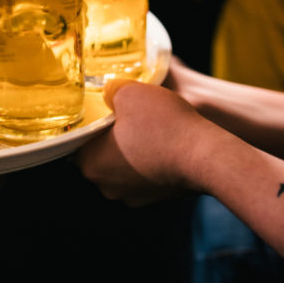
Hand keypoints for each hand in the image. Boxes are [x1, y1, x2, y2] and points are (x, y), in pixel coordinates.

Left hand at [76, 80, 204, 203]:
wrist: (206, 155)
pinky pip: (146, 170)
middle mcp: (109, 186)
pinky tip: (162, 137)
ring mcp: (135, 195)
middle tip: (121, 110)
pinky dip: (150, 155)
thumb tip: (109, 90)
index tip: (97, 106)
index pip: (78, 140)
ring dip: (131, 144)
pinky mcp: (158, 195)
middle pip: (100, 152)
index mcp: (92, 165)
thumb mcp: (128, 91)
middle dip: (109, 132)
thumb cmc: (162, 125)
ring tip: (145, 121)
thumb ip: (110, 89)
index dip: (87, 120)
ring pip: (124, 162)